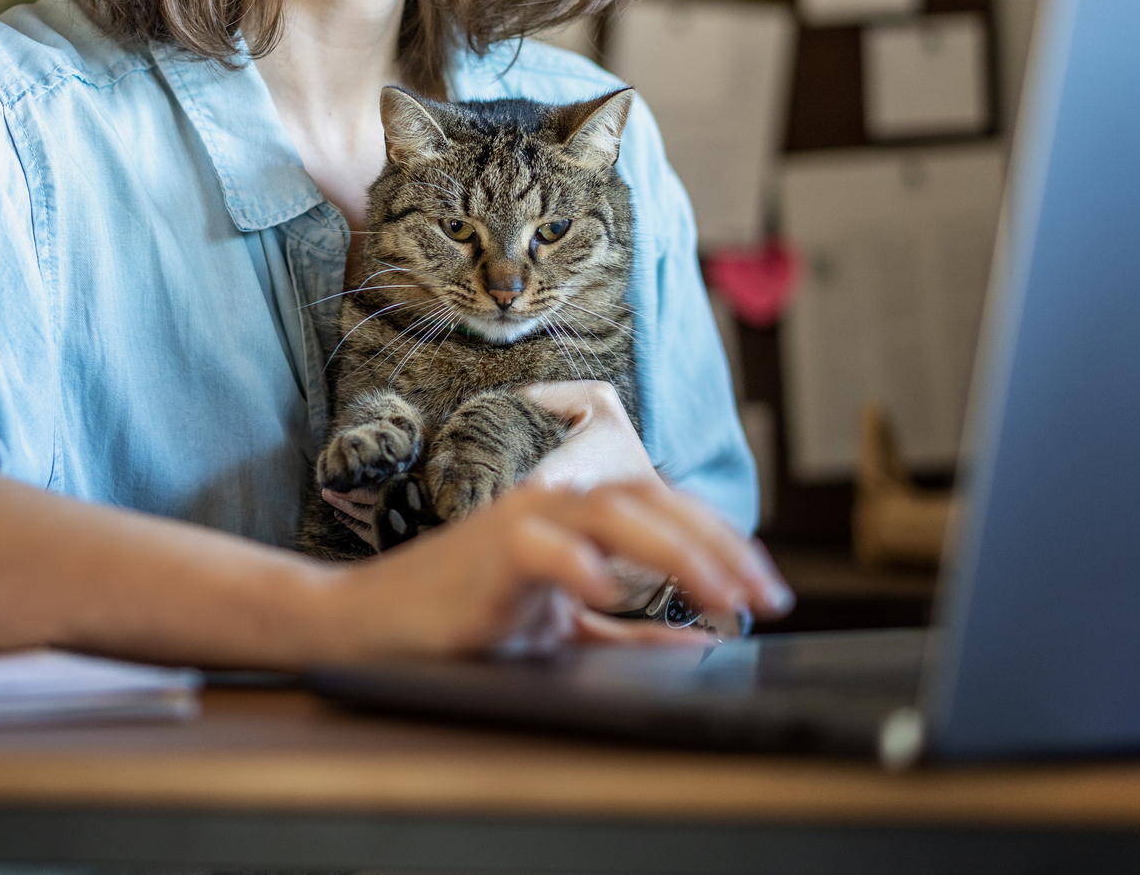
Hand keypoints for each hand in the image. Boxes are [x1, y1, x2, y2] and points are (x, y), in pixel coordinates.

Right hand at [326, 380, 782, 614]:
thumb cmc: (463, 622)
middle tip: (764, 594)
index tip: (768, 591)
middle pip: (652, 500)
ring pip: (612, 511)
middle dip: (718, 545)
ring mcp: (520, 520)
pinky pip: (540, 544)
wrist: (371, 625)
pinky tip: (610, 590)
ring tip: (718, 594)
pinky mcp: (487, 550)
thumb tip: (701, 640)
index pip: (664, 510)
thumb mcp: (564, 630)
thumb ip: (628, 632)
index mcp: (575, 517)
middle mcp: (553, 504)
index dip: (723, 542)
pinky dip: (578, 564)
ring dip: (674, 551)